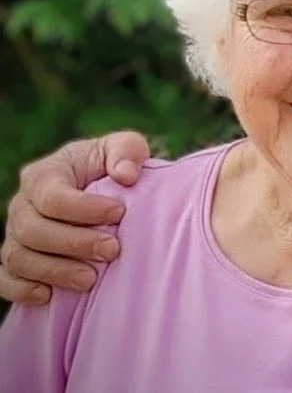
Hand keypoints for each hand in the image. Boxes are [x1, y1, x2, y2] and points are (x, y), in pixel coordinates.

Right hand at [0, 132, 149, 304]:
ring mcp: (14, 236)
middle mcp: (22, 206)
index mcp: (43, 175)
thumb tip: (127, 176)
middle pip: (33, 230)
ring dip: (54, 271)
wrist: (101, 191)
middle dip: (74, 243)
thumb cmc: (110, 166)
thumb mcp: (123, 148)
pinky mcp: (14, 263)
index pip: (51, 196)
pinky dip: (22, 290)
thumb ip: (127, 151)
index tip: (119, 213)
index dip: (83, 208)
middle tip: (112, 250)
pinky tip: (49, 295)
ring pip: (18, 258)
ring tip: (91, 279)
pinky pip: (5, 280)